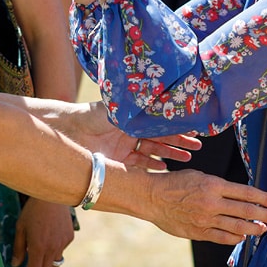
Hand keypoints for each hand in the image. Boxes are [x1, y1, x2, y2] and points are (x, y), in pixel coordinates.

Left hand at [13, 198, 74, 266]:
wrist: (53, 194)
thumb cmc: (33, 209)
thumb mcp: (21, 227)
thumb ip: (18, 248)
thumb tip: (15, 265)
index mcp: (38, 247)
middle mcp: (53, 248)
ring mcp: (63, 243)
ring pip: (55, 262)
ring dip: (46, 264)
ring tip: (38, 260)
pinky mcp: (69, 237)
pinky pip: (61, 250)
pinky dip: (54, 252)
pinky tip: (49, 242)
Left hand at [39, 100, 199, 169]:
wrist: (68, 133)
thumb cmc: (92, 116)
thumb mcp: (119, 110)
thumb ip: (139, 108)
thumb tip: (163, 98)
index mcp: (133, 117)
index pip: (160, 122)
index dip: (178, 126)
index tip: (194, 128)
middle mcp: (131, 131)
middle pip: (161, 137)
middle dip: (180, 142)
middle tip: (198, 146)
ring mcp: (125, 147)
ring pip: (154, 152)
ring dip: (171, 155)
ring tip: (188, 158)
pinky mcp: (119, 162)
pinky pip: (141, 165)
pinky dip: (154, 166)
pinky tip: (166, 168)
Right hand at [146, 169, 266, 244]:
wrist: (153, 197)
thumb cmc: (175, 183)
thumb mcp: (200, 176)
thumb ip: (218, 187)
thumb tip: (237, 195)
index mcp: (213, 185)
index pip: (245, 192)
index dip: (262, 197)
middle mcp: (212, 202)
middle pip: (244, 210)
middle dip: (263, 214)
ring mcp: (205, 219)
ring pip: (235, 227)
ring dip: (252, 228)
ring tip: (262, 229)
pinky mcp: (198, 232)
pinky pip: (221, 237)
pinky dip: (234, 238)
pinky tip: (242, 237)